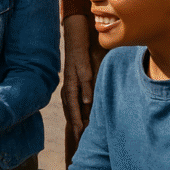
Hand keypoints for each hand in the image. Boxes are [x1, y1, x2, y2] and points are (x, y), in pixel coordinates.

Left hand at [61, 15, 93, 141]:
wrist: (78, 28)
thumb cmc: (86, 51)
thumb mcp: (92, 71)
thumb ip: (95, 86)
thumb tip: (100, 101)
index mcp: (73, 83)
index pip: (73, 106)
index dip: (75, 123)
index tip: (80, 140)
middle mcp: (70, 79)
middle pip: (70, 105)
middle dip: (74, 124)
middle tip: (79, 141)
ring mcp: (73, 71)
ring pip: (74, 94)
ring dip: (77, 111)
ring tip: (82, 127)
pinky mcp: (79, 61)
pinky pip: (83, 77)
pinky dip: (85, 89)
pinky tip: (88, 101)